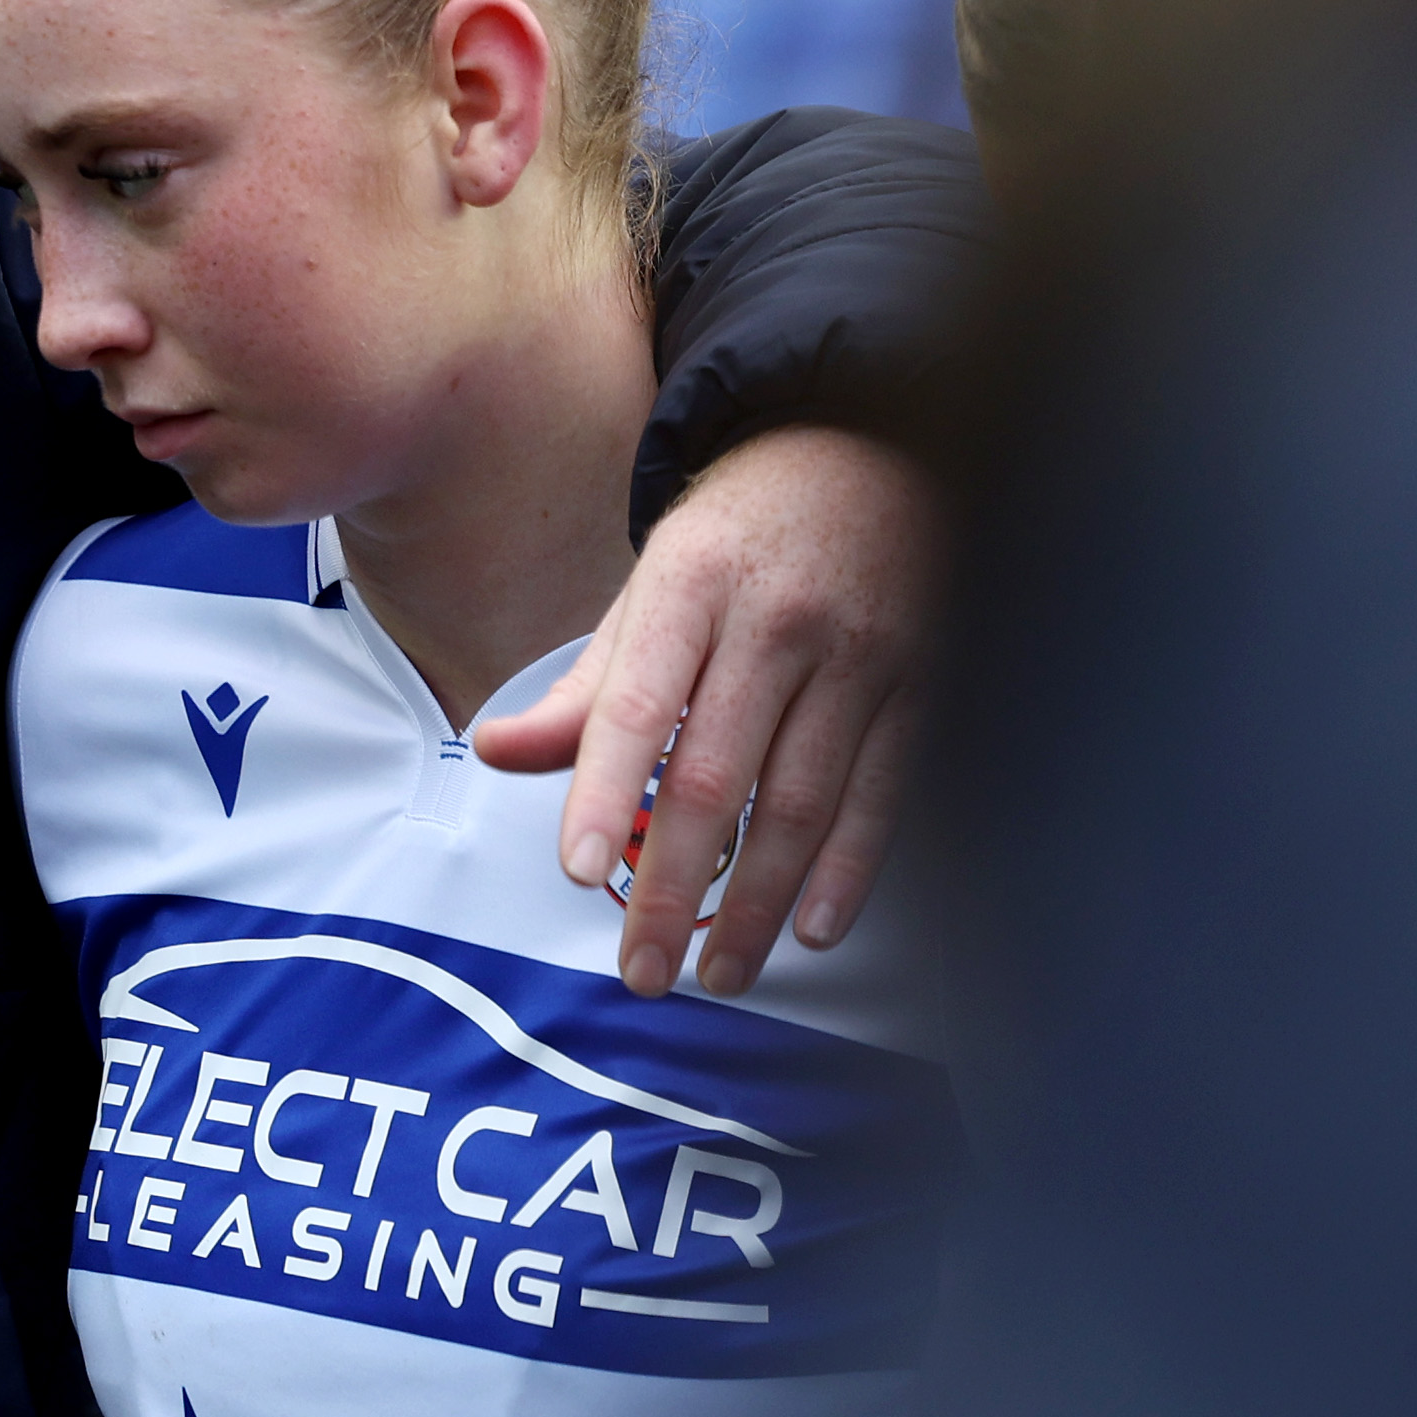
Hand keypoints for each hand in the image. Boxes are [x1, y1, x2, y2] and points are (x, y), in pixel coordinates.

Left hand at [472, 426, 933, 1000]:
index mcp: (690, 588)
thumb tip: (495, 752)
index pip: (634, 705)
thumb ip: (584, 687)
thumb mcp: (651, 592)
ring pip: (800, 801)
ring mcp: (859, 653)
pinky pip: (882, 793)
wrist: (874, 447)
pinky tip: (813, 926)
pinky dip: (848, 871)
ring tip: (716, 969)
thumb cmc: (743, 539)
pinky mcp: (921, 683)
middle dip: (673, 886)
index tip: (578, 870)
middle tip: (642, 966)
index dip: (601, 793)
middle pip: (713, 774)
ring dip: (756, 902)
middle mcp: (776, 621)